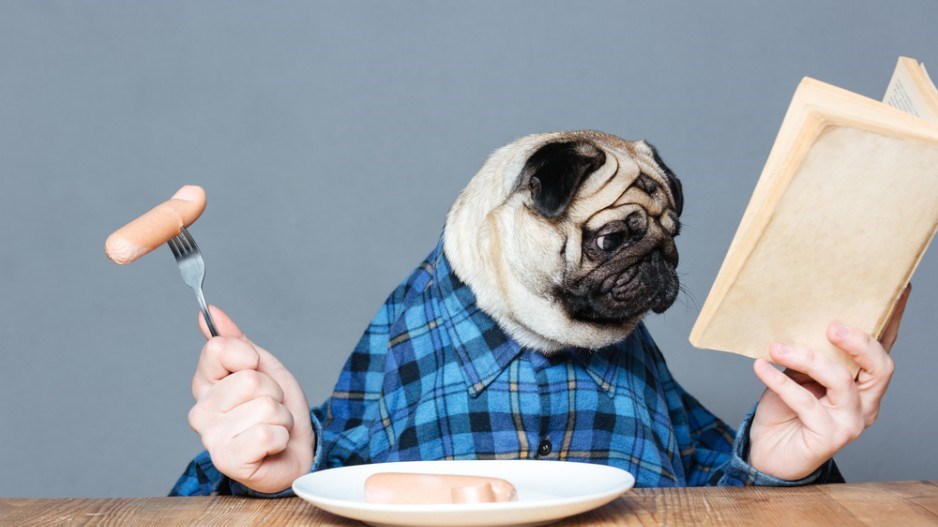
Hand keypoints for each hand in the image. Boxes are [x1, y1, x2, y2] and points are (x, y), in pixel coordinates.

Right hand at [187, 306, 313, 493]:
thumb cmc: (276, 409)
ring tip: (272, 427)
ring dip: (281, 417)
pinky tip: (271, 446)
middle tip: (270, 407)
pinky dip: (281, 437)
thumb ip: (236, 341)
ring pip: (265, 407)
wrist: (294, 449)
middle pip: (250, 379)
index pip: (219, 348)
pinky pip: (267, 434)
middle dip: (273, 392)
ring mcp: (210, 438)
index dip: (249, 357)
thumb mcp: (262, 367)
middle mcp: (201, 410)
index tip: (255, 370)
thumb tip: (210, 312)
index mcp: (205, 383)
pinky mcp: (227, 461)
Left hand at [748, 285, 910, 479]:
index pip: (883, 348)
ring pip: (840, 382)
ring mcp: (850, 422)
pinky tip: (761, 367)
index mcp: (863, 382)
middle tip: (831, 327)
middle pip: (879, 367)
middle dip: (859, 342)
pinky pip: (805, 402)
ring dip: (807, 359)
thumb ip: (810, 352)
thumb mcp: (798, 373)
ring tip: (777, 347)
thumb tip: (800, 317)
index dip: (892, 321)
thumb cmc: (785, 409)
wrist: (768, 451)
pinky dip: (780, 381)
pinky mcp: (828, 438)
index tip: (898, 289)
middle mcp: (865, 402)